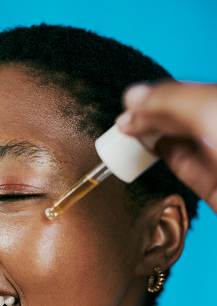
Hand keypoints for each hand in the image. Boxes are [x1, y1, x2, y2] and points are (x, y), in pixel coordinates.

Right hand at [116, 81, 216, 212]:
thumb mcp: (207, 111)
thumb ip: (169, 102)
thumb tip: (134, 97)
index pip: (187, 92)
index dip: (157, 95)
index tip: (130, 102)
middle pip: (181, 116)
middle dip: (151, 116)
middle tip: (123, 122)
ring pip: (181, 142)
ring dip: (153, 137)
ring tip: (129, 134)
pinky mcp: (215, 187)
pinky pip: (185, 168)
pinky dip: (165, 157)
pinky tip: (149, 149)